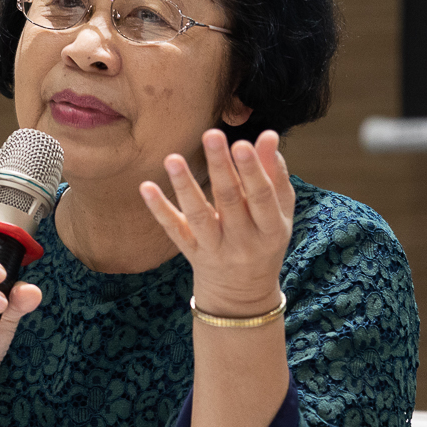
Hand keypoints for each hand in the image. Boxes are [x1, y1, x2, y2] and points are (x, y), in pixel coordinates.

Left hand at [140, 128, 293, 316]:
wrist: (243, 292)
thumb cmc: (264, 239)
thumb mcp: (279, 213)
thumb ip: (275, 174)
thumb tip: (268, 135)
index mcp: (271, 229)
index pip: (261, 197)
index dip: (253, 171)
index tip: (241, 143)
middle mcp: (243, 241)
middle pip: (230, 201)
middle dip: (220, 167)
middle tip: (210, 135)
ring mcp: (214, 249)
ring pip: (199, 216)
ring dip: (185, 186)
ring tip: (172, 158)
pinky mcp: (190, 252)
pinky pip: (174, 230)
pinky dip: (159, 209)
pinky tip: (146, 187)